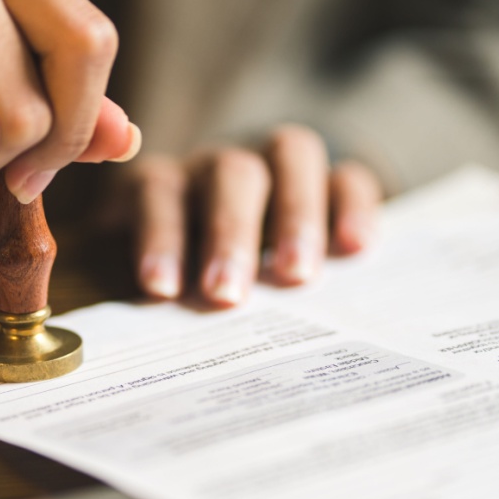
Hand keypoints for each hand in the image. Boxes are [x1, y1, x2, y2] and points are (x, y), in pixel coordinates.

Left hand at [111, 124, 381, 307]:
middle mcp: (221, 164)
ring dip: (295, 215)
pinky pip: (348, 176)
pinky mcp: (332, 178)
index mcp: (167, 185)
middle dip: (230, 232)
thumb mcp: (155, 281)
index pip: (159, 192)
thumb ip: (153, 298)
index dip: (160, 237)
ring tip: (297, 276)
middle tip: (227, 295)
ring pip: (291, 154)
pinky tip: (355, 249)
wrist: (232, 240)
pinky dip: (353, 206)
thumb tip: (143, 344)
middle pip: (230, 172)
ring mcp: (278, 162)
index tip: (161, 290)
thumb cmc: (182, 277)